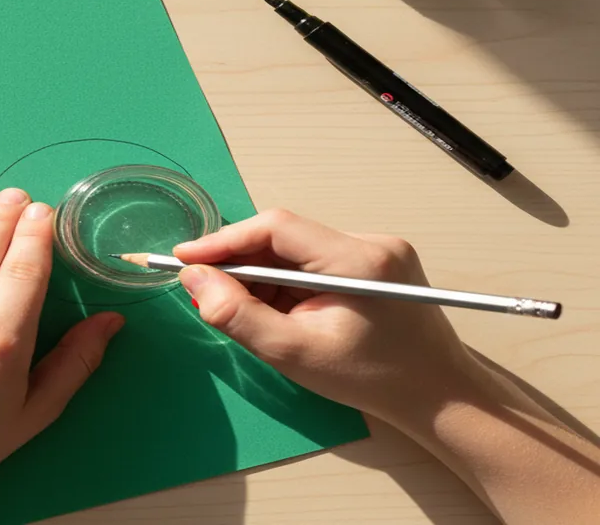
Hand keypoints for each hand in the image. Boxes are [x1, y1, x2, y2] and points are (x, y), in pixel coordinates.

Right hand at [173, 208, 475, 421]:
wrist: (440, 396)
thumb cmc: (370, 380)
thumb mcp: (294, 354)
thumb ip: (238, 315)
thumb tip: (194, 280)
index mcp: (356, 260)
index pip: (276, 228)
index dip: (225, 240)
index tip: (184, 257)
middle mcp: (369, 242)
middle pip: (285, 236)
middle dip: (240, 261)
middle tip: (205, 290)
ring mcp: (377, 249)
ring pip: (297, 248)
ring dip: (262, 274)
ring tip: (245, 310)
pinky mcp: (377, 261)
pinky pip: (315, 259)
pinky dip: (287, 280)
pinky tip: (279, 310)